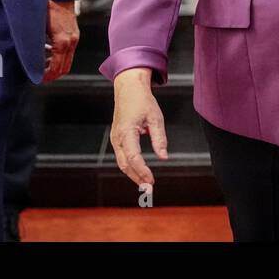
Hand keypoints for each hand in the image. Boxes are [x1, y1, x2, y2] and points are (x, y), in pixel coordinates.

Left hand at [43, 0, 78, 81]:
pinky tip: (47, 52)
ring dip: (56, 66)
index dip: (47, 76)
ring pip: (68, 61)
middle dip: (52, 75)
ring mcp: (74, 37)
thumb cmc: (45, 6)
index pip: (56, 67)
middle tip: (39, 76)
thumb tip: (30, 59)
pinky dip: (59, 57)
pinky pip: (69, 52)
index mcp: (61, 40)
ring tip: (42, 65)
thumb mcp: (37, 27)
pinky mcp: (75, 34)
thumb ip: (36, 45)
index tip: (38, 78)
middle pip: (65, 68)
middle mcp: (71, 41)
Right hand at [111, 68, 167, 186]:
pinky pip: (122, 156)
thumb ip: (159, 139)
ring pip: (122, 162)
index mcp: (126, 132)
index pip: (134, 158)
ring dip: (133, 174)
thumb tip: (163, 157)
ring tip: (146, 184)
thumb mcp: (155, 118)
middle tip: (150, 189)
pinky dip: (130, 166)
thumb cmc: (143, 101)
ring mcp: (115, 138)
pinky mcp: (116, 138)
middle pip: (125, 164)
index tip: (152, 180)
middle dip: (137, 178)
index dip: (143, 171)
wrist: (129, 88)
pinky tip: (140, 172)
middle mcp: (117, 137)